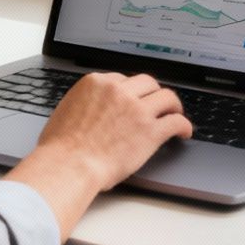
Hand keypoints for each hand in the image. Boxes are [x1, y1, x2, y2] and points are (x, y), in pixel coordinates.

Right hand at [34, 72, 192, 192]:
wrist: (69, 165)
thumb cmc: (60, 146)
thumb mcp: (67, 110)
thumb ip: (84, 102)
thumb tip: (89, 108)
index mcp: (97, 83)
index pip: (123, 80)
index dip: (131, 91)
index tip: (135, 99)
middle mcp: (119, 91)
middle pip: (147, 83)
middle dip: (153, 93)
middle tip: (157, 104)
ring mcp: (137, 109)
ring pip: (167, 97)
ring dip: (173, 105)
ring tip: (176, 114)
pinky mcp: (151, 131)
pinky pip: (176, 122)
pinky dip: (184, 126)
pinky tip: (184, 132)